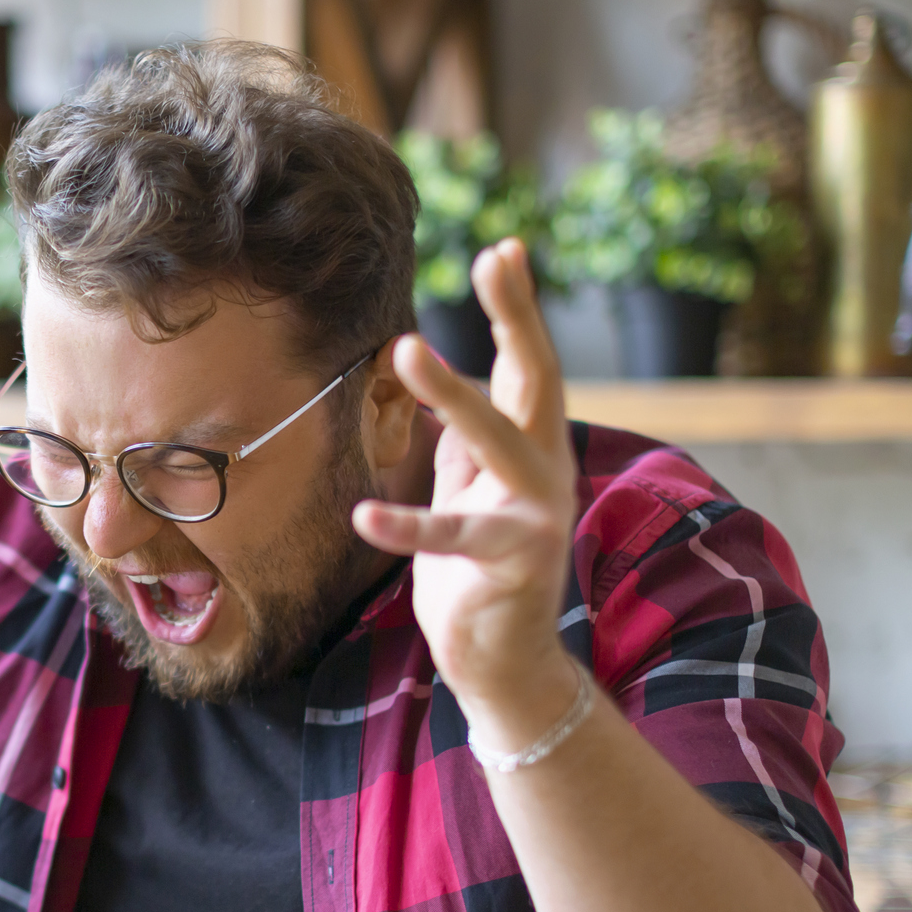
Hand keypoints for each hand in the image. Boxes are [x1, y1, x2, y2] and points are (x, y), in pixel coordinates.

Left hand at [351, 240, 579, 737]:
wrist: (506, 662)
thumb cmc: (482, 573)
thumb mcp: (471, 494)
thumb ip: (465, 445)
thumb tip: (447, 384)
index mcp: (536, 449)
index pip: (529, 367)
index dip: (518, 309)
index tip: (505, 248)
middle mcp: (547, 472)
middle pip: (538, 380)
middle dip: (517, 318)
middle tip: (494, 259)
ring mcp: (535, 516)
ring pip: (497, 441)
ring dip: (452, 393)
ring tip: (404, 348)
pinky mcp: (511, 564)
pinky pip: (452, 536)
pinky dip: (407, 525)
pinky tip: (364, 514)